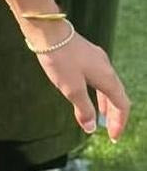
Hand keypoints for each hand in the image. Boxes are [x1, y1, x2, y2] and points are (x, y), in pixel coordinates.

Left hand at [25, 23, 129, 141]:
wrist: (48, 32)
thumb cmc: (61, 60)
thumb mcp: (72, 89)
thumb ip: (84, 109)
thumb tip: (91, 128)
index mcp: (107, 78)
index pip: (122, 105)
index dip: (119, 122)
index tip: (113, 138)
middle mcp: (106, 68)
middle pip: (117, 96)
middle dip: (114, 115)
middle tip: (109, 131)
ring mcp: (97, 60)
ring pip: (107, 86)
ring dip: (105, 104)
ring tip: (100, 116)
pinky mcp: (86, 56)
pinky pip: (98, 79)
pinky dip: (97, 92)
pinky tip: (88, 94)